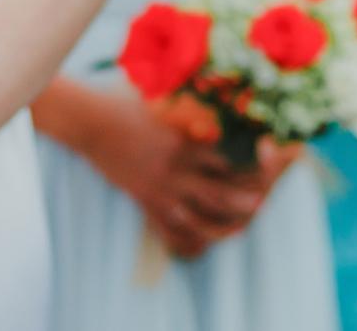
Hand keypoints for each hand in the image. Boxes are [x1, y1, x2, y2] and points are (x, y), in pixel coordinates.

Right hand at [86, 94, 300, 257]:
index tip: (262, 173)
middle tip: (263, 205)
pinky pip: (167, 228)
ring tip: (240, 230)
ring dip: (221, 226)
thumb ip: (192, 122)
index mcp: (185, 144)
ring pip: (197, 216)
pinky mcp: (143, 201)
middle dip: (243, 200)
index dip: (245, 170)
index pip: (224, 162)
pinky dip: (185, 239)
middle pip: (218, 191)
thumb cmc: (129, 111)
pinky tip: (198, 245)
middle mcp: (176, 170)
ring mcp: (160, 189)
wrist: (94, 125)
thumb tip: (214, 129)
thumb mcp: (166, 112)